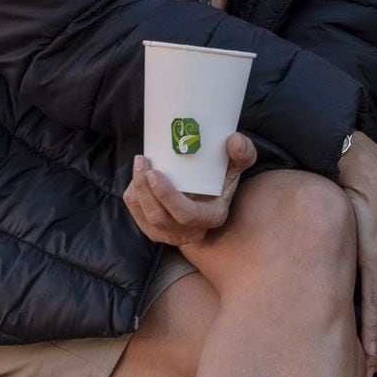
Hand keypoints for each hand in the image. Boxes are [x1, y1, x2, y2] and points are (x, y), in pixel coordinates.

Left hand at [122, 133, 255, 249]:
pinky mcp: (156, 232)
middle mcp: (191, 233)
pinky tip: (137, 178)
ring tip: (139, 164)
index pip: (185, 214)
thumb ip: (243, 153)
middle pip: (159, 218)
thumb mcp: (237, 165)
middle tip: (142, 160)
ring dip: (137, 191)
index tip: (154, 171)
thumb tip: (234, 141)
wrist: (210, 195)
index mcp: (212, 217)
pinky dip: (133, 197)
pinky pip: (138, 217)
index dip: (166, 196)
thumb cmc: (223, 176)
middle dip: (145, 190)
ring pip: (146, 218)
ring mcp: (171, 235)